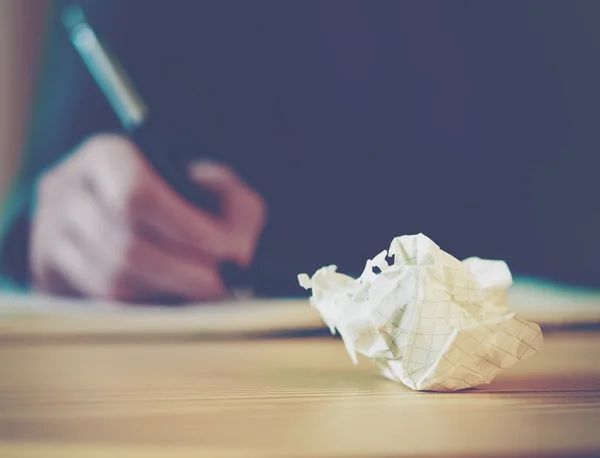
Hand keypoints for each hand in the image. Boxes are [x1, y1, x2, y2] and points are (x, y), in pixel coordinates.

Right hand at [30, 134, 265, 301]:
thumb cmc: (172, 195)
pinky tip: (170, 297)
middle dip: (183, 271)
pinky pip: (97, 302)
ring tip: (200, 290)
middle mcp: (66, 191)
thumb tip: (223, 227)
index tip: (225, 249)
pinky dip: (142, 305)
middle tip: (219, 283)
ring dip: (165, 292)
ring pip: (110, 280)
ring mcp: (50, 233)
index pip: (136, 194)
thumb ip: (231, 195)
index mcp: (105, 155)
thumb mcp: (209, 182)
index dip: (186, 228)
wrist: (120, 211)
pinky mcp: (49, 271)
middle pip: (125, 246)